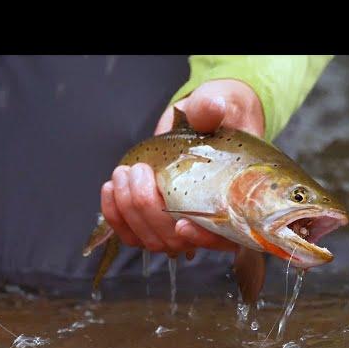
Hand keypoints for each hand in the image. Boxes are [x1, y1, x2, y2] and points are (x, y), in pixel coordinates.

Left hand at [100, 79, 264, 256]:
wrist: (201, 122)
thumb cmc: (221, 118)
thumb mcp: (223, 106)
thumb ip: (212, 110)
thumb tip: (211, 107)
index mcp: (236, 202)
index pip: (225, 238)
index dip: (204, 238)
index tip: (182, 225)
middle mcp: (210, 223)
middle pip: (178, 240)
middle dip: (149, 208)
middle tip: (138, 171)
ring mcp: (179, 228)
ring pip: (152, 241)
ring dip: (129, 209)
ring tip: (124, 173)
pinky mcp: (154, 224)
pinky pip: (132, 236)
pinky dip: (115, 215)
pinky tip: (112, 189)